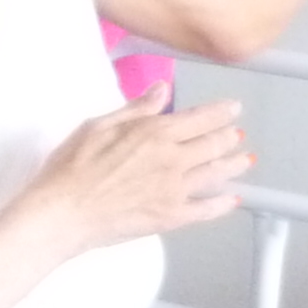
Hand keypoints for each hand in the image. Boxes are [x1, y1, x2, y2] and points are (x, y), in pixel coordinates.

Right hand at [25, 95, 249, 250]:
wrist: (62, 212)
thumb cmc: (70, 170)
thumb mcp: (96, 126)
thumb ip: (135, 109)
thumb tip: (160, 90)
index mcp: (154, 133)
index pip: (200, 118)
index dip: (221, 112)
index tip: (232, 109)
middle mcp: (172, 159)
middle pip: (214, 144)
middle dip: (230, 137)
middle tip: (237, 134)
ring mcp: (175, 189)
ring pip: (217, 173)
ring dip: (234, 164)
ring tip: (244, 160)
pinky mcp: (171, 216)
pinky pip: (207, 209)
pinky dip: (224, 203)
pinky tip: (232, 199)